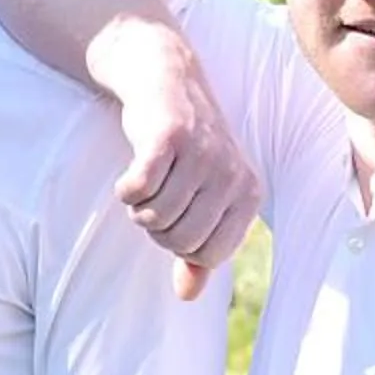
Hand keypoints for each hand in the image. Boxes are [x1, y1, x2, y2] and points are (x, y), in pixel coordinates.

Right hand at [109, 32, 258, 300]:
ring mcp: (202, 154)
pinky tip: (130, 175)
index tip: (174, 215)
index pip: (208, 254)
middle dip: (154, 226)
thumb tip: (188, 295)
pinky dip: (126, 189)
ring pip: (155, 217)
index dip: (178, 243)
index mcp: (248, 194)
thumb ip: (197, 249)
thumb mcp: (199, 196)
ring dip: (138, 206)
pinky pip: (139, 189)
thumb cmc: (181, 146)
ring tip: (145, 181)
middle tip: (155, 195)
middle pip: (178, 239)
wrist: (163, 78)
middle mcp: (232, 175)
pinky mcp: (169, 137)